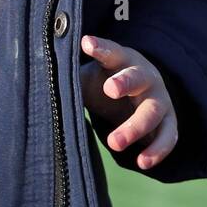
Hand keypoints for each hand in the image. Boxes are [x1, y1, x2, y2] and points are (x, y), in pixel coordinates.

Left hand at [80, 35, 178, 170]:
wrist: (138, 94)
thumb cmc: (105, 83)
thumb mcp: (87, 78)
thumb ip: (69, 80)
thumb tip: (37, 85)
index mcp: (123, 61)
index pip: (112, 52)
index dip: (101, 48)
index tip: (86, 43)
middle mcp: (145, 77)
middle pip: (138, 77)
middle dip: (125, 82)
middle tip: (109, 90)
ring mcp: (160, 100)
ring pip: (153, 111)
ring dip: (135, 127)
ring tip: (114, 144)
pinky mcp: (169, 122)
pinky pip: (168, 136)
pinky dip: (157, 150)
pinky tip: (142, 163)